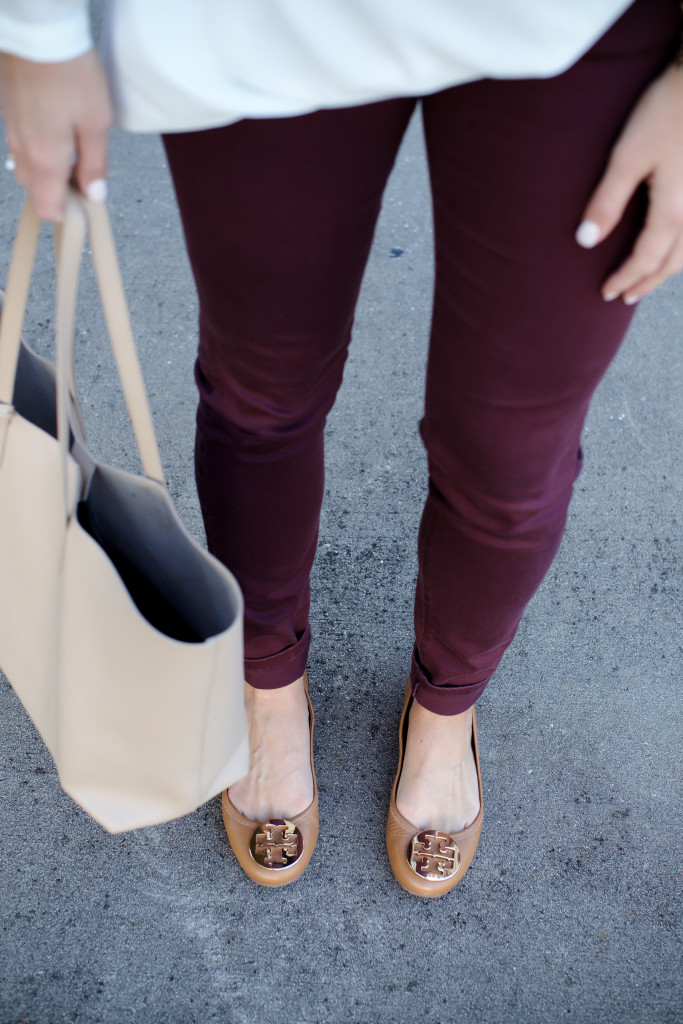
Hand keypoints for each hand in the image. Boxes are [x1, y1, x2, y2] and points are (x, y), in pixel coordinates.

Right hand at [0, 49, 112, 219]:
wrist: (38, 31)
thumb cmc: (70, 72)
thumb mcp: (96, 122)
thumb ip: (95, 164)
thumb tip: (95, 194)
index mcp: (45, 159)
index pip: (48, 208)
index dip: (67, 212)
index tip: (85, 202)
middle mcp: (22, 149)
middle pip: (35, 189)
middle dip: (57, 189)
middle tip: (82, 171)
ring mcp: (10, 129)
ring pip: (26, 165)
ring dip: (47, 166)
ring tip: (71, 144)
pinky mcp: (7, 111)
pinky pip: (20, 141)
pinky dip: (36, 144)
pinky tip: (54, 124)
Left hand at [576, 64, 682, 303]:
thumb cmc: (666, 111)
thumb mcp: (628, 156)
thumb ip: (607, 201)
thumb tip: (586, 241)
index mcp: (674, 212)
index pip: (647, 259)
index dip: (626, 278)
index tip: (606, 292)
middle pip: (674, 262)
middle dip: (648, 281)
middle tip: (626, 296)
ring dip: (669, 268)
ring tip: (649, 276)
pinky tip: (675, 244)